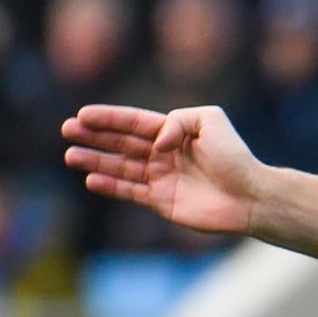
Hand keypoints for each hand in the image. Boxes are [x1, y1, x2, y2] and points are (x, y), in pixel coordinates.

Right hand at [62, 103, 265, 238]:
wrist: (251, 196)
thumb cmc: (234, 157)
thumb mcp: (211, 120)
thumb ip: (178, 120)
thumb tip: (156, 142)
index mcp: (173, 132)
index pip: (133, 122)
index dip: (108, 118)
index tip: (83, 115)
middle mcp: (164, 154)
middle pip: (121, 143)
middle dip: (94, 137)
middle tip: (67, 130)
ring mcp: (161, 178)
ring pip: (120, 168)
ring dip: (95, 161)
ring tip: (71, 156)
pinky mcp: (162, 201)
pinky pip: (130, 191)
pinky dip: (111, 186)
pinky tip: (91, 180)